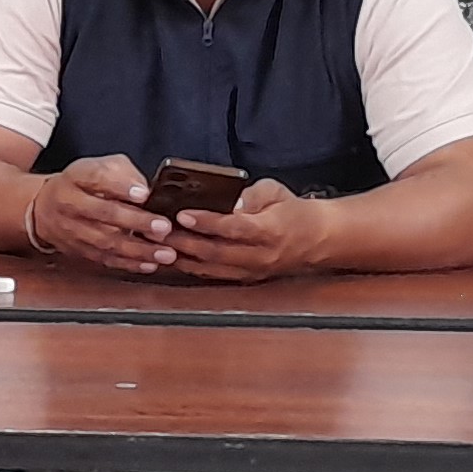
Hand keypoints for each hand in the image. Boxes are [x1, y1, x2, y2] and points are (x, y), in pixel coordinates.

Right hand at [28, 154, 174, 275]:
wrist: (44, 208)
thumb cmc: (80, 185)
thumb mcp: (98, 166)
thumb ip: (123, 174)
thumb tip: (145, 191)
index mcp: (76, 178)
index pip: (96, 178)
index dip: (120, 186)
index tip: (143, 193)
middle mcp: (70, 204)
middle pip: (103, 213)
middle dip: (136, 222)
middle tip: (163, 227)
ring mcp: (72, 231)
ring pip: (105, 242)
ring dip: (138, 250)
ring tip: (164, 252)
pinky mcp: (78, 251)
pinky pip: (104, 259)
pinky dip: (128, 264)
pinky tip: (148, 263)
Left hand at [165, 179, 324, 283]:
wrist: (315, 239)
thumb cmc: (292, 211)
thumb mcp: (275, 191)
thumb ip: (251, 196)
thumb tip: (229, 202)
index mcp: (271, 231)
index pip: (234, 228)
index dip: (206, 222)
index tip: (183, 214)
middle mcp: (260, 256)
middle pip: (216, 252)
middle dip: (183, 242)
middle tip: (157, 230)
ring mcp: (252, 271)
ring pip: (210, 268)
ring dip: (182, 257)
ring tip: (157, 244)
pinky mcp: (245, 279)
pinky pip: (213, 275)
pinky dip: (190, 267)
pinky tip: (172, 256)